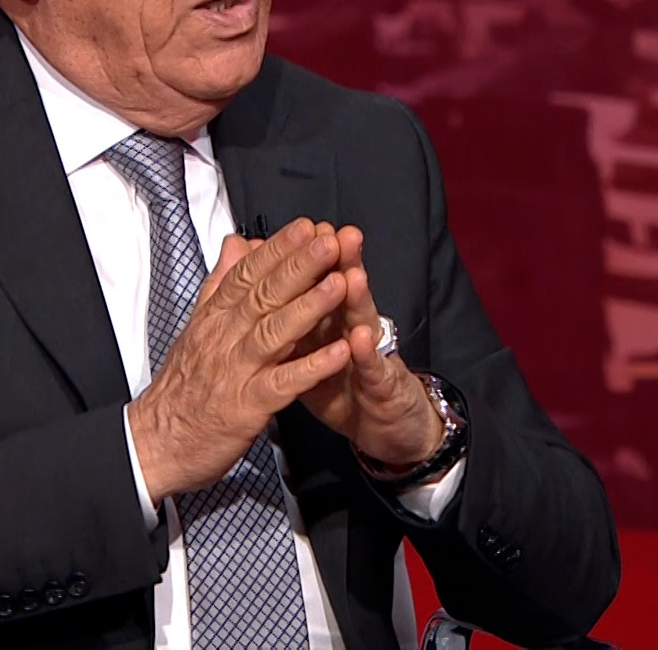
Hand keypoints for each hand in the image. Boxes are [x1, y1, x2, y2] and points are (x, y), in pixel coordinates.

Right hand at [128, 218, 352, 504]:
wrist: (155, 443)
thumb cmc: (181, 387)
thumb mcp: (196, 326)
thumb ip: (220, 283)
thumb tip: (236, 243)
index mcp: (214, 317)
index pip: (247, 274)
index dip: (278, 249)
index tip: (306, 226)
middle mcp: (223, 337)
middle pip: (264, 294)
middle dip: (299, 265)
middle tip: (329, 240)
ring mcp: (235, 371)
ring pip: (274, 331)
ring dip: (309, 306)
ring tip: (340, 283)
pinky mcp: (247, 406)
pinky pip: (283, 382)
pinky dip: (312, 367)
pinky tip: (340, 352)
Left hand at [294, 225, 444, 469]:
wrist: (389, 429)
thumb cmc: (347, 386)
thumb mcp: (313, 350)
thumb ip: (295, 313)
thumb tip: (268, 282)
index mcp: (330, 322)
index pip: (320, 283)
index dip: (310, 258)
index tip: (303, 228)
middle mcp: (354, 331)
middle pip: (345, 292)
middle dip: (338, 261)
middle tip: (331, 234)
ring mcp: (374, 357)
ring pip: (364, 323)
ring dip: (356, 298)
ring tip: (349, 274)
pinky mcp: (385, 388)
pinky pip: (374, 371)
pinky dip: (367, 355)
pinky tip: (360, 339)